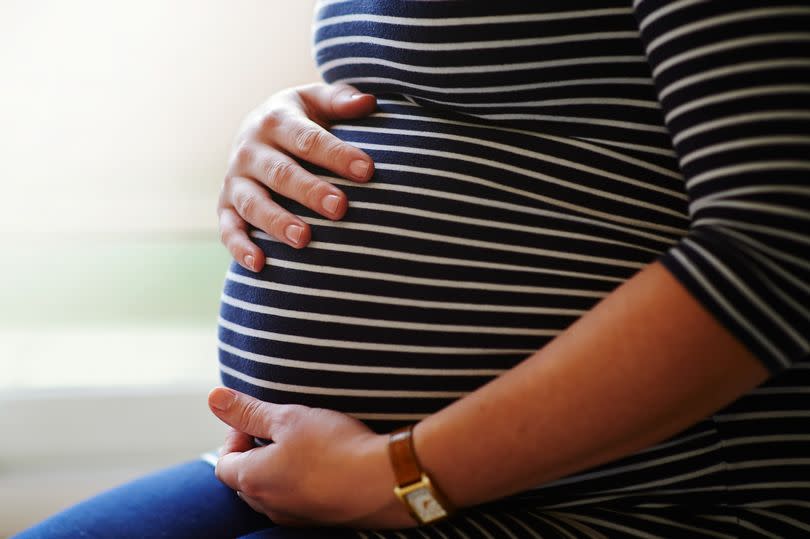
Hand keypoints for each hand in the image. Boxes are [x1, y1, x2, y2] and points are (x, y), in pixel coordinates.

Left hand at [208, 387, 418, 528]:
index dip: (235, 435)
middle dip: (255, 452)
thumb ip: (249, 410)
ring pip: (272, 491)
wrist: (385, 481)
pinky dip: (301, 481)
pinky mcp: (320, 519)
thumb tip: (214, 398)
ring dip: (279, 468)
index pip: (223, 462)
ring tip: (306, 444)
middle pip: (245, 480)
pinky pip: (297, 500)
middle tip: (281, 429)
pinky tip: (326, 464)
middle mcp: (268, 505)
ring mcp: (294, 516)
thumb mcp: (288, 417)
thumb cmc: (334, 446)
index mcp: (252, 480)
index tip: (259, 419)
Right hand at [218, 83, 376, 271]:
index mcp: (276, 120)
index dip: (337, 154)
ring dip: (277, 222)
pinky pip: (228, 228)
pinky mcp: (225, 206)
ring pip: (253, 203)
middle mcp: (250, 150)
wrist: (256, 132)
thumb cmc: (300, 120)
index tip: (367, 169)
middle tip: (341, 208)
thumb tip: (369, 102)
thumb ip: (340, 101)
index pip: (308, 139)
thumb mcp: (315, 102)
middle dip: (310, 191)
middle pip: (282, 173)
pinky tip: (260, 263)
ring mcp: (235, 180)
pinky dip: (239, 246)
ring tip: (304, 239)